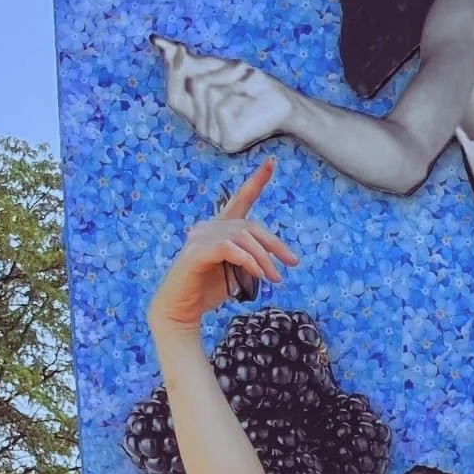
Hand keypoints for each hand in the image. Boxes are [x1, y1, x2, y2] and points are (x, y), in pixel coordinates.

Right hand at [148, 160, 299, 332]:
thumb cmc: (208, 291)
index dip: (256, 181)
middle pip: (250, 225)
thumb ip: (250, 258)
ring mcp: (199, 237)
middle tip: (292, 263)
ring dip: (264, 259)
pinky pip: (229, 248)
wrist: (182, 310)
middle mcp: (207, 227)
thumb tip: (270, 259)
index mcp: (219, 228)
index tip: (271, 162)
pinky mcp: (195, 252)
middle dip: (275, 244)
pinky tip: (258, 274)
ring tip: (275, 279)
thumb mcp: (237, 272)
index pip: (239, 200)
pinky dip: (248, 260)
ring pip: (242, 237)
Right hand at [155, 36, 295, 153]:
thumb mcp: (218, 69)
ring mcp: (215, 140)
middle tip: (236, 68)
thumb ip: (189, 60)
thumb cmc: (253, 88)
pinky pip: (221, 105)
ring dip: (229, 80)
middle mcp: (204, 132)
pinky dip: (237, 92)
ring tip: (248, 84)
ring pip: (206, 93)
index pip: (174, 98)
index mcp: (199, 119)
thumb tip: (158, 42)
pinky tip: (251, 95)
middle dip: (210, 72)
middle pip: (189, 90)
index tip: (179, 48)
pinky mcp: (229, 142)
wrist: (286, 106)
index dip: (173, 72)